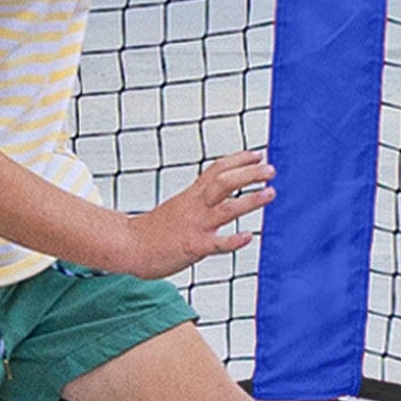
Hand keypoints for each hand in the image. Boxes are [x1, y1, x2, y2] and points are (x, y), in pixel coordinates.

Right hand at [122, 152, 272, 275]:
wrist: (130, 246)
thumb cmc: (156, 230)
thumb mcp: (178, 206)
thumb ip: (199, 199)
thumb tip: (218, 193)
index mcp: (191, 195)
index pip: (217, 169)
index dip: (239, 160)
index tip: (259, 154)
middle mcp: (195, 206)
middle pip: (223, 182)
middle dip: (248, 173)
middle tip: (270, 169)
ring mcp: (195, 225)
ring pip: (226, 208)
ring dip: (250, 200)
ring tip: (270, 192)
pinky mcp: (193, 247)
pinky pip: (217, 243)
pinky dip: (233, 240)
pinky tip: (249, 236)